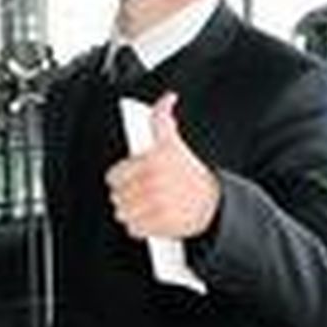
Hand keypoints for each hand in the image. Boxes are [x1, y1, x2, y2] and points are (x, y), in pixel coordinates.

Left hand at [105, 92, 219, 239]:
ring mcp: (156, 205)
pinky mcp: (159, 225)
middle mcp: (153, 182)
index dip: (120, 177)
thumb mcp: (175, 143)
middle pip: (117, 196)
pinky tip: (151, 218)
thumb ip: (163, 119)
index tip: (129, 178)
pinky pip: (133, 229)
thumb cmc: (189, 172)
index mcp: (153, 160)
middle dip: (125, 196)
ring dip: (130, 212)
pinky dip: (138, 227)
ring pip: (122, 213)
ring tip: (145, 206)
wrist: (212, 203)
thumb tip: (167, 98)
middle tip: (140, 193)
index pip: (114, 175)